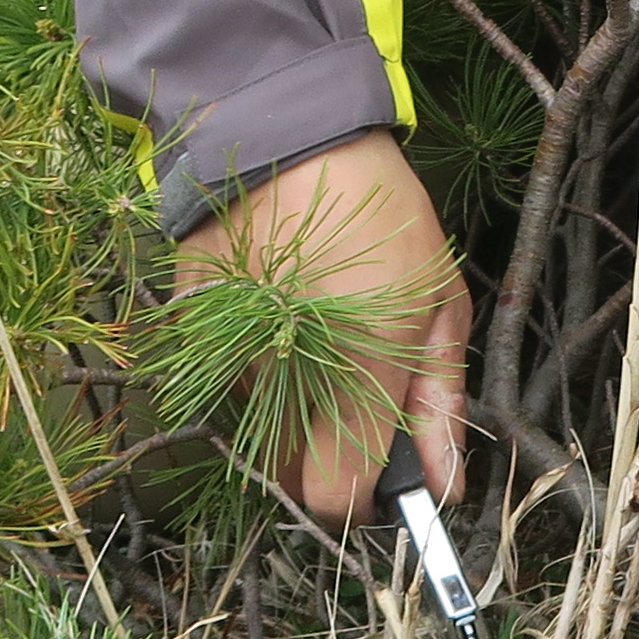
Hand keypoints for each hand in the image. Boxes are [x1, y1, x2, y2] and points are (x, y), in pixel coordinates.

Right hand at [175, 130, 468, 522]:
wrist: (287, 138)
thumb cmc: (381, 216)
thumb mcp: (437, 305)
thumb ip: (437, 405)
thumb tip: (444, 487)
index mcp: (354, 378)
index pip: (335, 501)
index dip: (364, 498)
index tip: (386, 473)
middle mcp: (281, 383)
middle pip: (293, 476)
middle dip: (329, 455)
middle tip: (361, 397)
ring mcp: (230, 357)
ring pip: (263, 426)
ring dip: (294, 406)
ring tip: (322, 333)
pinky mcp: (194, 332)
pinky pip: (232, 376)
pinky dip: (259, 362)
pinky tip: (284, 312)